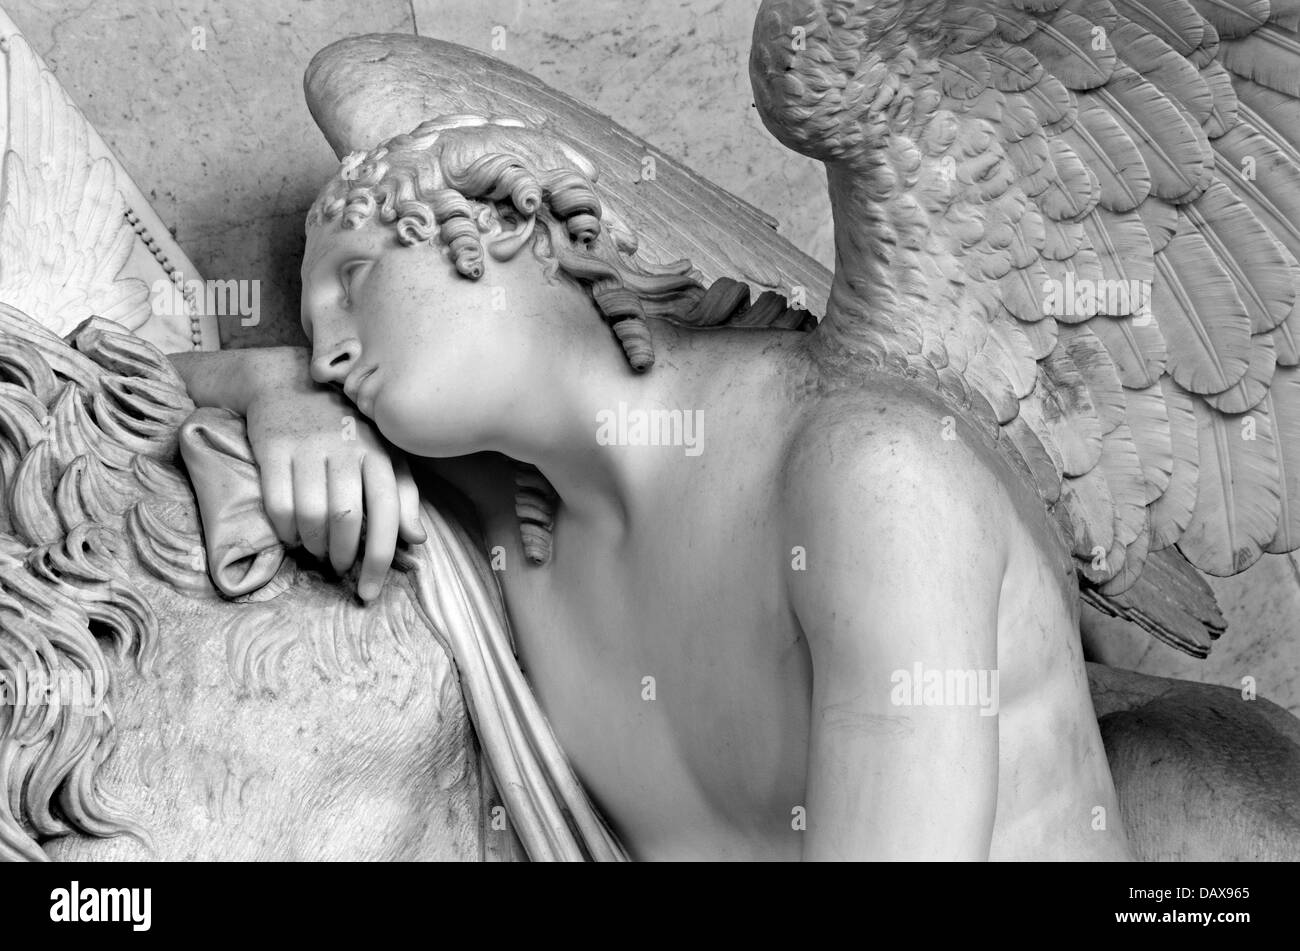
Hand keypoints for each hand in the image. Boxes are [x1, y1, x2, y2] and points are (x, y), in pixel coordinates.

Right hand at [243, 348, 425, 600]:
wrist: (290, 381)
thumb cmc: (347, 426)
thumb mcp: (384, 452)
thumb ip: (403, 494)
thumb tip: (418, 539)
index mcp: (379, 452)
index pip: (386, 515)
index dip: (379, 560)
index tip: (370, 592)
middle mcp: (344, 448)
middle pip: (345, 519)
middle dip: (342, 556)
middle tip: (340, 568)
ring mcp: (306, 446)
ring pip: (310, 514)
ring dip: (314, 546)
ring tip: (318, 551)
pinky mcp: (272, 447)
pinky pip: (276, 503)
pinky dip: (285, 530)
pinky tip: (293, 536)